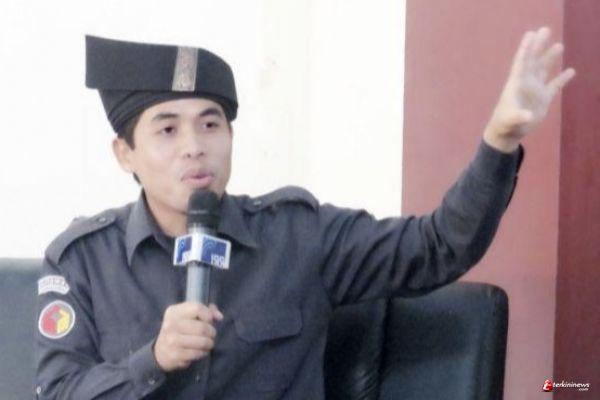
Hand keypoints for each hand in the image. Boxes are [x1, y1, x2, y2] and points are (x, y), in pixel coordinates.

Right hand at [153, 302, 223, 371]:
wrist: (160, 351)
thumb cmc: (179, 330)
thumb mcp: (187, 316)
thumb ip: (205, 311)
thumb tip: (219, 317)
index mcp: (174, 312)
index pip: (197, 308)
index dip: (208, 315)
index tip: (210, 320)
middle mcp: (171, 325)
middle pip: (202, 327)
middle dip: (212, 332)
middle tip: (211, 335)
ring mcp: (171, 340)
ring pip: (202, 342)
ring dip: (209, 344)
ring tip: (208, 344)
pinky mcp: (174, 355)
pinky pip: (197, 354)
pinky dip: (203, 353)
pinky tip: (201, 351)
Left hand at [483, 27, 575, 152]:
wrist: (508, 132)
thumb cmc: (505, 123)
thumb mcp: (510, 120)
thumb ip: (518, 116)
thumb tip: (528, 115)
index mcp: (516, 83)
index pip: (522, 62)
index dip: (526, 48)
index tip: (531, 34)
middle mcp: (526, 83)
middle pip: (533, 60)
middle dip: (539, 45)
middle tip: (545, 29)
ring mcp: (535, 89)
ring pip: (544, 69)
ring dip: (550, 58)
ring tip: (559, 46)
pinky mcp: (543, 98)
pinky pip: (555, 85)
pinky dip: (563, 78)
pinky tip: (571, 71)